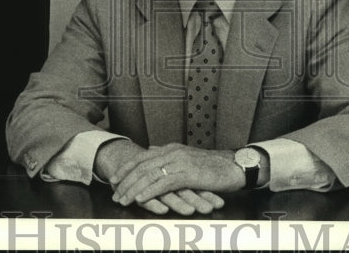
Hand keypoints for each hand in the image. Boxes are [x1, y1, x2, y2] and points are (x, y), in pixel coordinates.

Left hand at [95, 139, 222, 214]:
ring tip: (123, 199)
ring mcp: (180, 163)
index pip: (142, 157)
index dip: (126, 168)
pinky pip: (164, 183)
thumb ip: (167, 154)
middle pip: (142, 166)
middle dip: (125, 181)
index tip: (113, 179)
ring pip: (150, 175)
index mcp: (171, 148)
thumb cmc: (212, 166)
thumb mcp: (187, 157)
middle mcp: (173, 153)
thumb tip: (151, 150)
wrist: (234, 166)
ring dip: (133, 188)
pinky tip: (140, 199)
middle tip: (114, 193)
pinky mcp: (188, 174)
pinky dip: (150, 191)